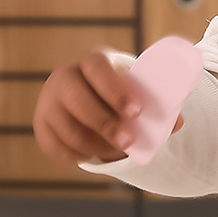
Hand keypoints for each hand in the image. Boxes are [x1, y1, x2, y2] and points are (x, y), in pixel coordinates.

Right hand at [32, 49, 183, 164]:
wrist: (88, 93)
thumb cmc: (119, 90)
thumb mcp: (134, 88)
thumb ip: (156, 101)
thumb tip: (177, 123)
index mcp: (91, 61)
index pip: (97, 68)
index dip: (115, 90)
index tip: (137, 112)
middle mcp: (64, 77)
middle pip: (77, 99)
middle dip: (105, 123)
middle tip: (129, 142)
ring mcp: (47, 101)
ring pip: (65, 126)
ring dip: (93, 144)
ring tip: (115, 151)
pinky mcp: (40, 124)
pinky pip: (53, 145)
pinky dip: (74, 154)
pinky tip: (90, 155)